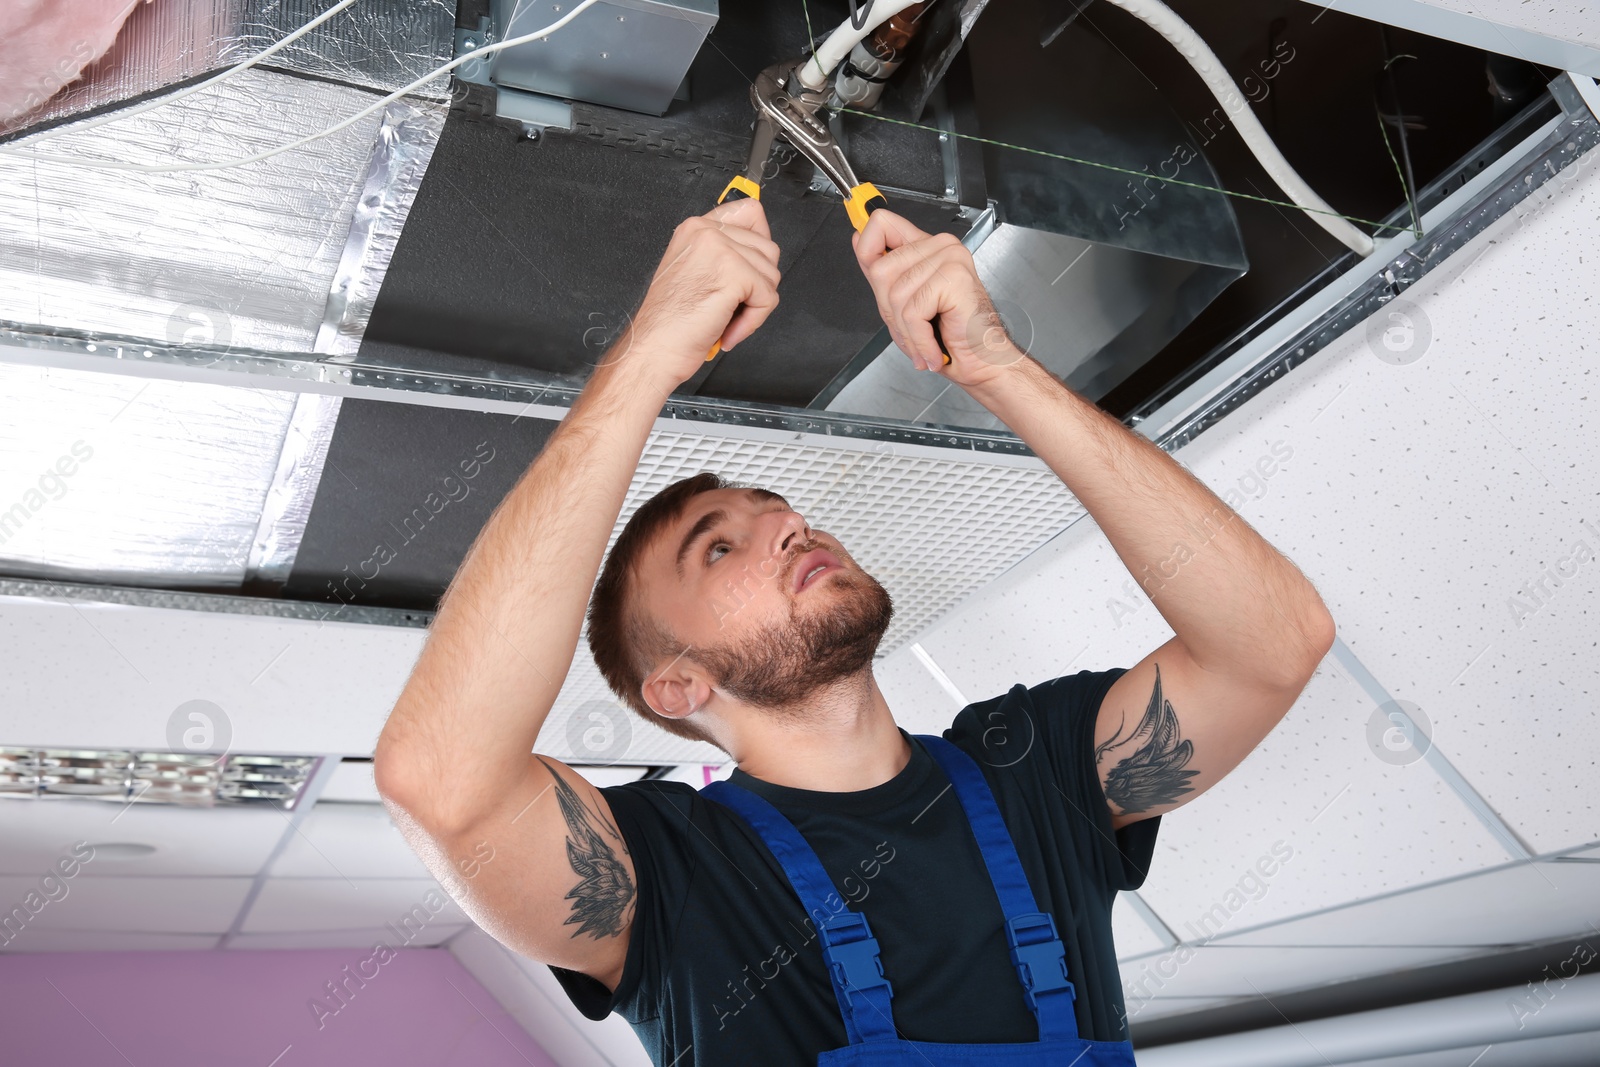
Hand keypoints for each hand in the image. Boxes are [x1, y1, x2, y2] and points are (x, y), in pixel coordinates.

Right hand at [607, 198, 780, 394]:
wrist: (653, 348)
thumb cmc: (669, 322)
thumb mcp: (693, 272)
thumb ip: (722, 255)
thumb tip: (756, 253)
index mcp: (695, 228)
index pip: (749, 211)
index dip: (759, 240)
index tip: (751, 265)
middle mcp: (706, 232)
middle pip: (768, 248)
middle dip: (758, 283)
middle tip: (732, 305)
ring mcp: (720, 249)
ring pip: (771, 274)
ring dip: (756, 305)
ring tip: (726, 319)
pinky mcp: (733, 274)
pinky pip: (768, 297)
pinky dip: (753, 321)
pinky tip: (728, 330)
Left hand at [852, 209, 1023, 388]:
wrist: (982, 361)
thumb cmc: (949, 337)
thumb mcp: (904, 302)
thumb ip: (883, 271)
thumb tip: (858, 238)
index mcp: (927, 247)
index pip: (882, 224)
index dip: (867, 247)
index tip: (871, 267)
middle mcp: (941, 246)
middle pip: (881, 269)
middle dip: (889, 310)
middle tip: (912, 328)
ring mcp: (949, 258)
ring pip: (895, 295)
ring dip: (906, 331)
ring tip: (923, 341)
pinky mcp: (954, 278)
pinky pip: (912, 312)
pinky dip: (919, 340)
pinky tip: (931, 348)